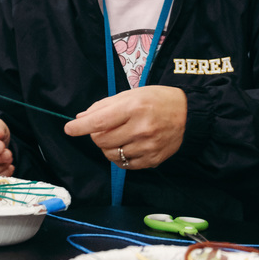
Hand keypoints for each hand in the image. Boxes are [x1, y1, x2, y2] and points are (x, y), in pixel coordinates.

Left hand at [64, 85, 186, 169]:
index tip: (69, 129)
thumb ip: (104, 106)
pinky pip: (124, 165)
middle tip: (104, 127)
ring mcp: (147, 147)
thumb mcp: (131, 94)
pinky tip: (127, 145)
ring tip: (118, 136)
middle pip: (101, 140)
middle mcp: (141, 128)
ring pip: (111, 154)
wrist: (188, 114)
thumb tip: (82, 117)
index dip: (80, 127)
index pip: (98, 121)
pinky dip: (120, 157)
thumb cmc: (157, 100)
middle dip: (96, 134)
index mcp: (133, 108)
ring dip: (107, 146)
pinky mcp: (152, 160)